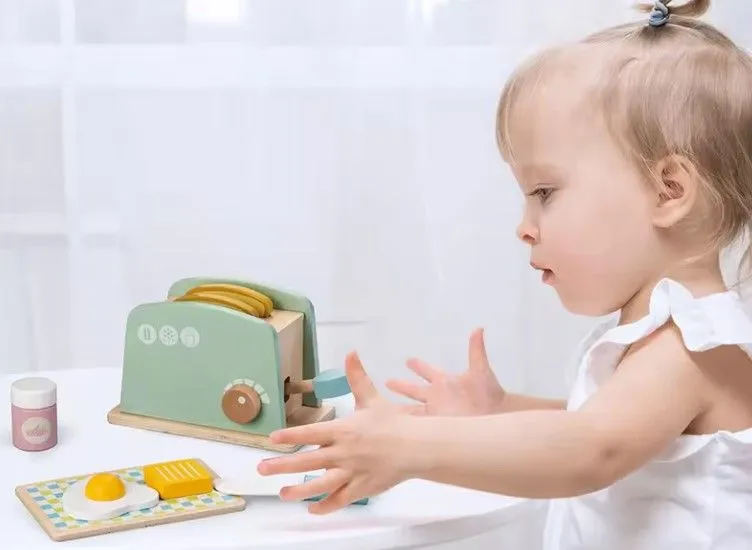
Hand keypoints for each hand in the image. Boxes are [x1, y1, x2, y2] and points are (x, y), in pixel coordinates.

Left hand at [257, 352, 415, 513]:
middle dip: (283, 466)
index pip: (312, 433)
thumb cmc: (394, 422)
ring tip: (281, 494)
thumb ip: (357, 377)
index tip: (272, 439)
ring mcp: (352, 473)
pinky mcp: (362, 488)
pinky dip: (325, 506)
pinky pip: (340, 500)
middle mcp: (344, 453)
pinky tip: (312, 509)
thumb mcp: (372, 398)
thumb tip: (351, 352)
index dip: (291, 435)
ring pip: (321, 485)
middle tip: (262, 469)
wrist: (417, 446)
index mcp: (344, 430)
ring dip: (299, 491)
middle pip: (308, 461)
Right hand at [385, 328, 506, 415]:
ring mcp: (436, 412)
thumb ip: (476, 350)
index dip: (418, 366)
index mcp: (444, 382)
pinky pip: (419, 427)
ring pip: (413, 410)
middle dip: (401, 385)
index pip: (427, 371)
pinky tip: (397, 428)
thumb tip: (478, 328)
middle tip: (386, 381)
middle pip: (414, 390)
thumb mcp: (480, 370)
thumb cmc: (489, 393)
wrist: (496, 416)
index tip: (408, 360)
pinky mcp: (437, 426)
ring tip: (385, 409)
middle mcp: (437, 396)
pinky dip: (409, 427)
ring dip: (401, 409)